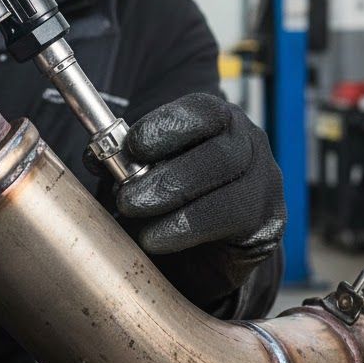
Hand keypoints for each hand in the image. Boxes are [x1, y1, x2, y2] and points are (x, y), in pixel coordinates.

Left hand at [114, 93, 284, 297]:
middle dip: (168, 177)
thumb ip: (122, 162)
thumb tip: (95, 156)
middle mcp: (250, 146)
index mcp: (220, 120)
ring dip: (177, 209)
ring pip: (229, 192)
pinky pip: (233, 225)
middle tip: (127, 198)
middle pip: (219, 154)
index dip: (167, 126)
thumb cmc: (173, 199)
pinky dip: (190, 232)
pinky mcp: (268, 223)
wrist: (203, 251)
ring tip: (140, 224)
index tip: (133, 146)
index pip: (204, 111)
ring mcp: (265, 184)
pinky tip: (159, 240)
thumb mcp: (144, 173)